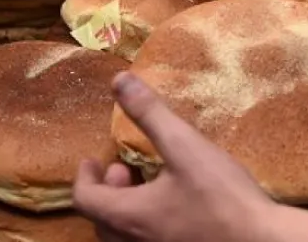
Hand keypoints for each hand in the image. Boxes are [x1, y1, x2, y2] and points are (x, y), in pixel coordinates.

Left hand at [73, 73, 277, 241]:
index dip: (85, 178)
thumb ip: (150, 114)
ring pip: (125, 236)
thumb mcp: (185, 146)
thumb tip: (119, 80)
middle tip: (124, 168)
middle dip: (109, 192)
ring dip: (128, 208)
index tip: (92, 161)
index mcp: (129, 216)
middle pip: (103, 221)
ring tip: (151, 185)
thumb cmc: (222, 198)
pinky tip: (178, 206)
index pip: (86, 200)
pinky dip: (148, 224)